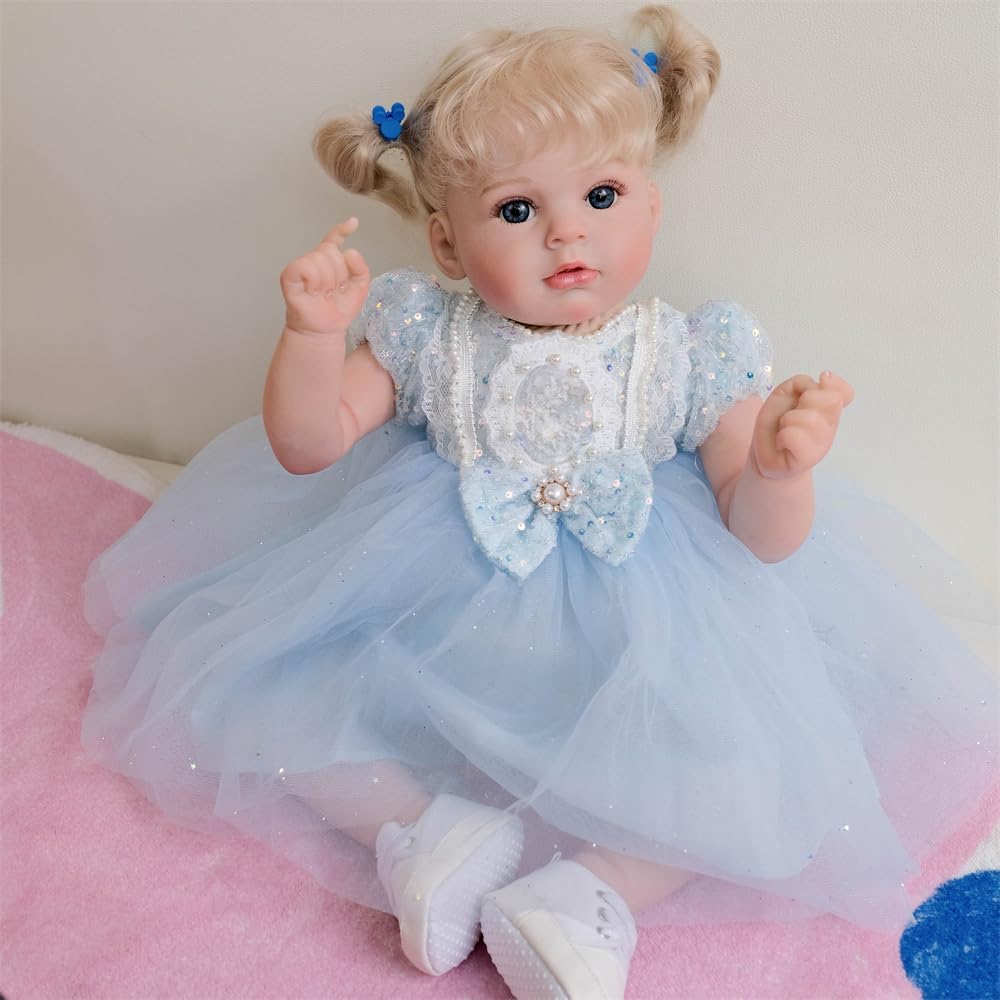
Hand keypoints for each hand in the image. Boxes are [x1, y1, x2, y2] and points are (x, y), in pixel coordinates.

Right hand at [280, 217, 370, 335]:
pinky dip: (313, 279)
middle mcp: (314, 260)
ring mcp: (301, 267)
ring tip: (322, 294)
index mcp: (329, 262)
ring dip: (327, 280)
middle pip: (331, 251)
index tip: (354, 223)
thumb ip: (361, 268)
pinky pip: (304, 266)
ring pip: (320, 258)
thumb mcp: (359, 288)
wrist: (325, 331)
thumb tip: (350, 251)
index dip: (342, 230)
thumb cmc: (339, 310)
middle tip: (332, 291)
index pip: (333, 240)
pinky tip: (312, 290)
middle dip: (338, 273)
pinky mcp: (289, 276)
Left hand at [751, 371, 853, 478]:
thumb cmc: (776, 423)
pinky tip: (782, 442)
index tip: (814, 389)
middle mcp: (829, 425)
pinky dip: (784, 436)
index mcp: (828, 409)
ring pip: (811, 418)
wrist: (766, 454)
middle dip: (805, 400)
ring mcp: (822, 444)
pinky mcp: (808, 459)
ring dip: (789, 420)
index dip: (833, 385)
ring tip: (784, 429)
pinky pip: (795, 436)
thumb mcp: (785, 394)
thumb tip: (823, 379)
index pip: (845, 393)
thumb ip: (802, 382)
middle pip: (830, 399)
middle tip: (792, 413)